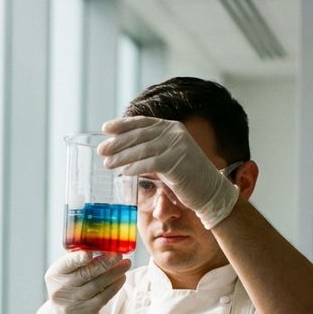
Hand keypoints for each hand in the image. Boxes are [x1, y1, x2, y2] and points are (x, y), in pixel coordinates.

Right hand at [39, 251, 130, 313]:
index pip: (67, 263)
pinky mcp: (86, 312)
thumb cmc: (70, 290)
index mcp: (55, 274)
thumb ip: (78, 263)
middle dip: (105, 262)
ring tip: (126, 264)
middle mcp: (62, 288)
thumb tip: (105, 247)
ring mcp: (74, 302)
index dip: (79, 258)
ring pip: (98, 284)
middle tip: (118, 254)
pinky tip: (122, 277)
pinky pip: (104, 297)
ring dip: (114, 273)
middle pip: (86, 273)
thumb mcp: (66, 276)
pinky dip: (114, 286)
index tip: (90, 253)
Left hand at [98, 116, 238, 228]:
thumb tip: (125, 150)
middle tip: (102, 150)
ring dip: (122, 156)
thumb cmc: (186, 178)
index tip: (106, 128)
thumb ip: (152, 150)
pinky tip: (124, 172)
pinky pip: (150, 163)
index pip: (143, 122)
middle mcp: (175, 133)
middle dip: (118, 142)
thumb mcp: (168, 158)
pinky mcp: (177, 161)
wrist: (210, 191)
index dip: (123, 124)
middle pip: (139, 135)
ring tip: (107, 163)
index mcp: (172, 128)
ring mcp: (177, 146)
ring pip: (142, 149)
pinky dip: (135, 167)